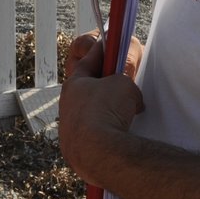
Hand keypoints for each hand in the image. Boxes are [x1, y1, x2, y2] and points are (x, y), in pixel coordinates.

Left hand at [58, 36, 145, 184]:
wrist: (98, 152)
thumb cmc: (107, 110)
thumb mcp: (124, 84)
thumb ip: (125, 83)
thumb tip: (132, 100)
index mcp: (75, 83)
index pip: (90, 60)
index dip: (103, 51)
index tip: (111, 46)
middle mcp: (67, 105)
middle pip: (89, 89)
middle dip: (107, 87)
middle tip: (124, 86)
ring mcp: (69, 129)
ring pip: (90, 115)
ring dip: (106, 113)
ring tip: (124, 117)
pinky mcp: (75, 150)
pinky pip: (93, 136)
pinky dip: (105, 134)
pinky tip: (118, 137)